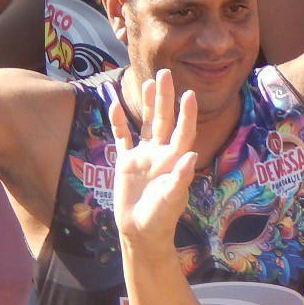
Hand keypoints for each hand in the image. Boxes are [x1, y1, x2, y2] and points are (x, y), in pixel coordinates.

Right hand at [110, 68, 197, 249]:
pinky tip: (112, 104)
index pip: (182, 132)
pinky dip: (117, 122)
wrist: (140, 231)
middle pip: (163, 121)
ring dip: (146, 104)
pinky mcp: (126, 162)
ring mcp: (143, 156)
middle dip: (165, 99)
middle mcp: (160, 154)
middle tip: (166, 73)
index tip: (188, 93)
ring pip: (145, 124)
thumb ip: (180, 179)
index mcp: (174, 162)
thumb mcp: (170, 200)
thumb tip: (191, 155)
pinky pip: (122, 137)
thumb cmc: (159, 219)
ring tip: (148, 82)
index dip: (186, 114)